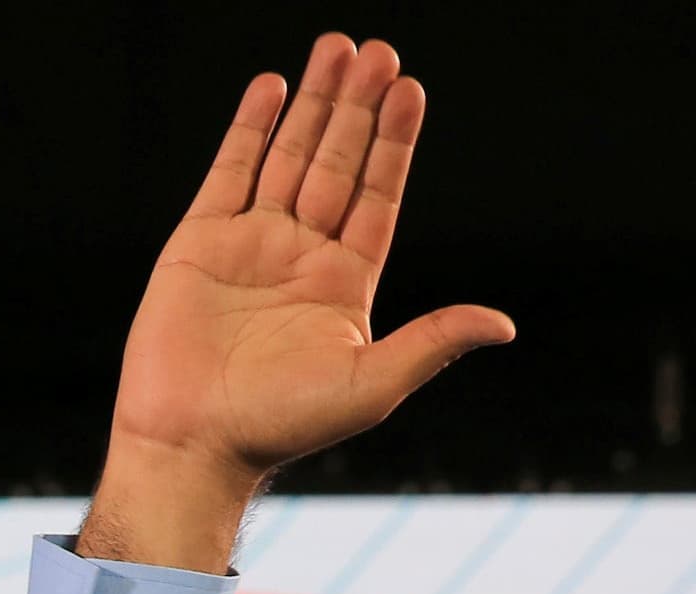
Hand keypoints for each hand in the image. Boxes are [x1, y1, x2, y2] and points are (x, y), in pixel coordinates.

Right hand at [79, 35, 512, 573]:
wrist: (192, 443)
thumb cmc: (281, 428)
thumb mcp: (373, 385)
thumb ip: (433, 342)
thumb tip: (503, 326)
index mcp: (344, 284)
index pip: (377, 196)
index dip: (394, 144)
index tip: (410, 90)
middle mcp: (300, 256)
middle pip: (337, 163)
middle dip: (357, 108)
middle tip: (377, 52)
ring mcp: (249, 245)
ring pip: (288, 157)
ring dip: (312, 104)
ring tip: (334, 49)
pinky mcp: (198, 243)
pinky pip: (230, 172)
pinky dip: (250, 129)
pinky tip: (271, 88)